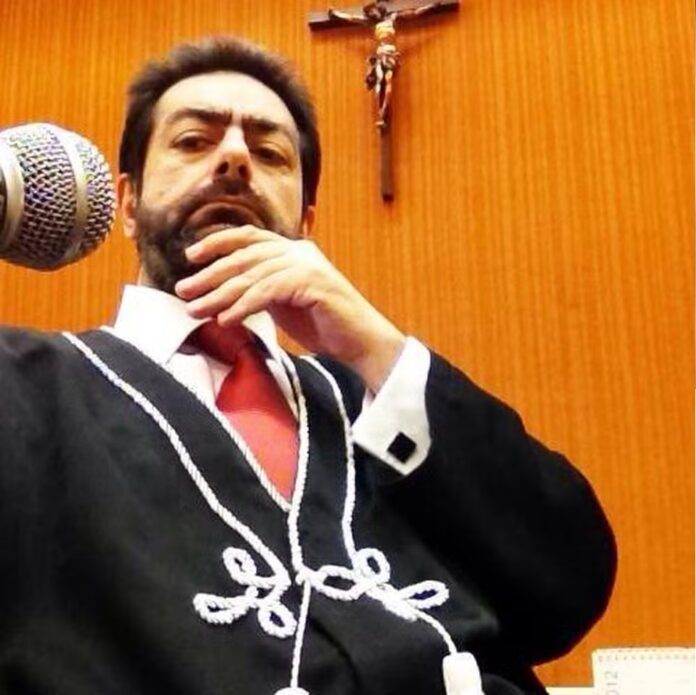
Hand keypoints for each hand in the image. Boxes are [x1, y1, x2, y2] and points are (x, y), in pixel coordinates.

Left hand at [174, 225, 404, 390]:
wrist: (360, 342)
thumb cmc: (324, 325)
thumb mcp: (284, 302)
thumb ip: (260, 289)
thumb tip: (223, 293)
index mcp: (293, 250)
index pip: (249, 237)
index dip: (218, 242)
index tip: (191, 256)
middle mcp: (299, 251)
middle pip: (244, 256)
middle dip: (210, 274)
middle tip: (183, 291)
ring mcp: (307, 265)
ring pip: (252, 275)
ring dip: (220, 294)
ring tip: (196, 309)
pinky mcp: (312, 282)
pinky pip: (268, 291)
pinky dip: (243, 305)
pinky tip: (226, 319)